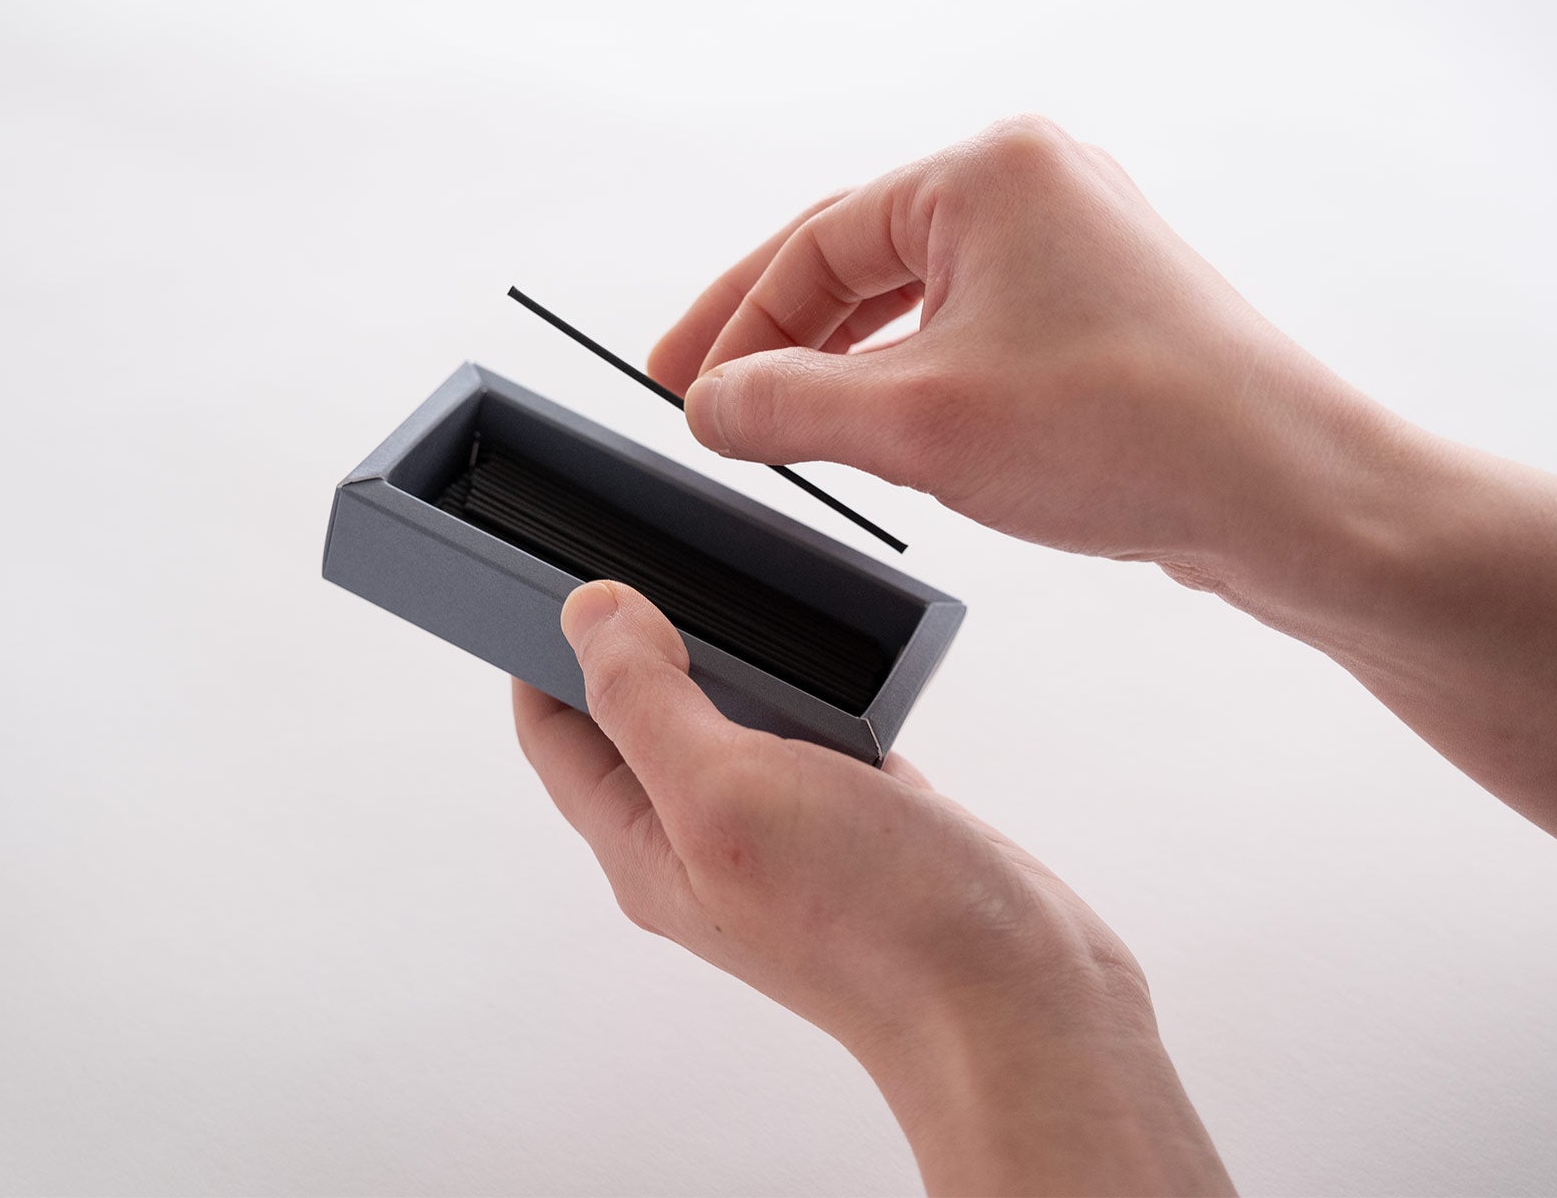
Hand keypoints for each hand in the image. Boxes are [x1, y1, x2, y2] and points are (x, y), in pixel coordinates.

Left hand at [513, 579, 1232, 1195]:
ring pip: (732, 717)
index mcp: (645, 844)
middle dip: (636, 636)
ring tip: (741, 588)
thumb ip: (646, 701)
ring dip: (733, 654)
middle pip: (637, 718)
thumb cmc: (871, 924)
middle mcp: (706, 838)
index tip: (555, 566)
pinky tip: (836, 655)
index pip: (554, 731)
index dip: (539, 647)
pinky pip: (813, 731)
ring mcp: (786, 830)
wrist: (1016, 1003)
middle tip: (656, 553)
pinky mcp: (860, 818)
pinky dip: (816, 685)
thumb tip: (590, 615)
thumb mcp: (728, 790)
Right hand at [648, 115, 1556, 893]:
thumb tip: (709, 408)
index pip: (815, 240)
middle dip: (778, 338)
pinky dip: (909, 381)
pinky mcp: (1102, 317)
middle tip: (705, 400)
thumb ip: (788, 406)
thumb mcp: (918, 423)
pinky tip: (878, 432)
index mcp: (991, 174)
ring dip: (840, 365)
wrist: (1292, 499)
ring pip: (914, 301)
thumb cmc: (1140, 433)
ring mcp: (1076, 252)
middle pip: (860, 259)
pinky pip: (969, 334)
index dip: (732, 319)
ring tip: (776, 424)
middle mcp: (1038, 191)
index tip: (677, 384)